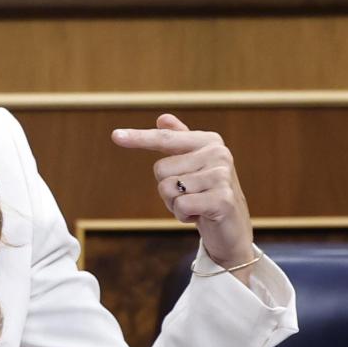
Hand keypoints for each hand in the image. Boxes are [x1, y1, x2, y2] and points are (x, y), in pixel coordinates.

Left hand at [112, 114, 255, 271]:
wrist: (232, 228)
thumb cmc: (207, 194)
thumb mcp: (193, 166)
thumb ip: (179, 140)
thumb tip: (162, 118)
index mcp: (209, 141)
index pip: (165, 138)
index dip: (139, 138)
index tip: (115, 136)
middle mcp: (218, 154)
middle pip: (160, 169)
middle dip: (167, 189)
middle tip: (190, 195)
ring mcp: (222, 176)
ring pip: (168, 189)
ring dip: (175, 204)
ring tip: (196, 205)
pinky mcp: (222, 200)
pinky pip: (180, 205)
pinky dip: (183, 215)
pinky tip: (201, 215)